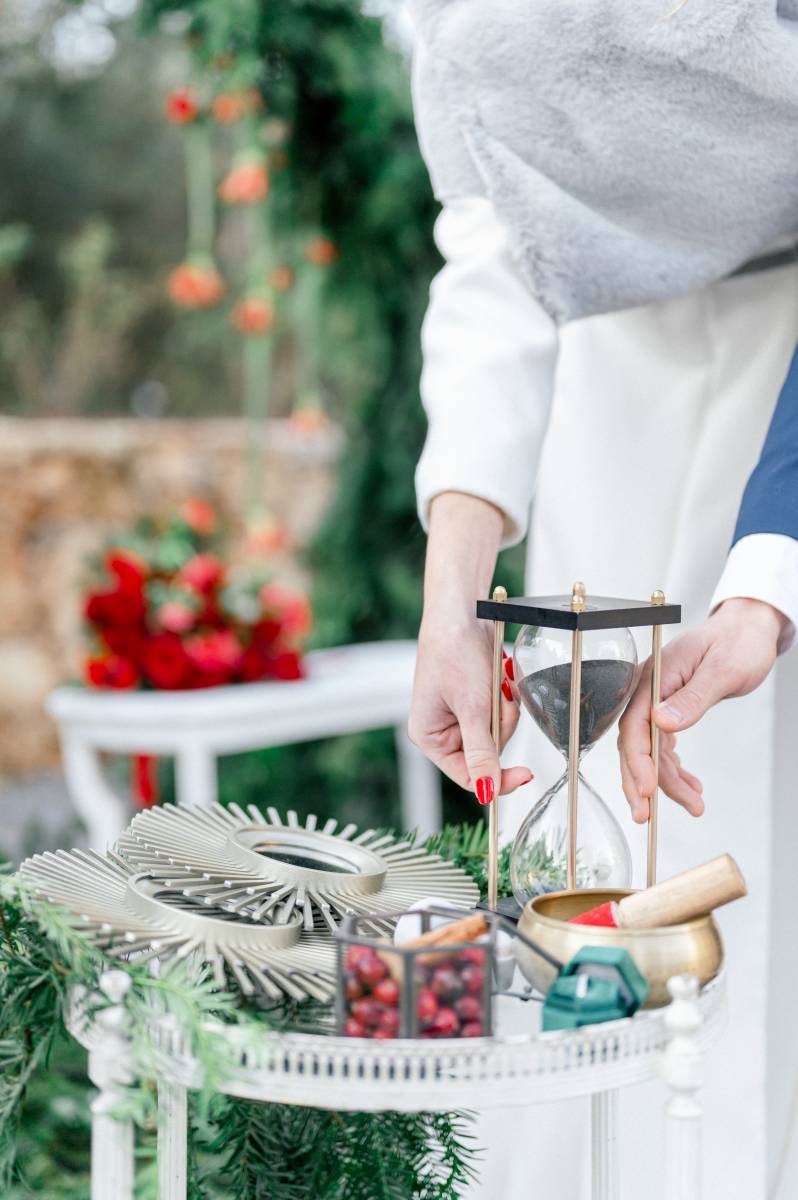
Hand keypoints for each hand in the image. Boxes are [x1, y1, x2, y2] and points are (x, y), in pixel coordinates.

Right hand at [410, 614, 531, 799]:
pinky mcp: (476, 700)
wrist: (461, 612)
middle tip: (499, 697)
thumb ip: (480, 751)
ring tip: (497, 681)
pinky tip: (500, 677)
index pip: (468, 776)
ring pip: (499, 731)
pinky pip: (501, 712)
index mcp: (430, 737)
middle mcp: (443, 730)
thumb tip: (487, 791)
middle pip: (489, 752)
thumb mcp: (472, 707)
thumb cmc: (453, 651)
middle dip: (501, 724)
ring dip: (506, 707)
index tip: (526, 773)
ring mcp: (460, 715)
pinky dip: (506, 696)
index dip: (497, 778)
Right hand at [618, 597, 787, 822]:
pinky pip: (664, 747)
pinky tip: (691, 787)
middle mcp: (649, 689)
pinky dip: (675, 771)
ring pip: (651, 751)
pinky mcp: (669, 709)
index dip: (638, 760)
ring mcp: (657, 700)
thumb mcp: (722, 670)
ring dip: (666, 783)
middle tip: (647, 815)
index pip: (635, 724)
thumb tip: (662, 723)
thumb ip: (692, 698)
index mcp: (654, 675)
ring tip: (692, 805)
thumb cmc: (737, 642)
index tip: (648, 789)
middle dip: (641, 782)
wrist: (747, 630)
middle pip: (635, 743)